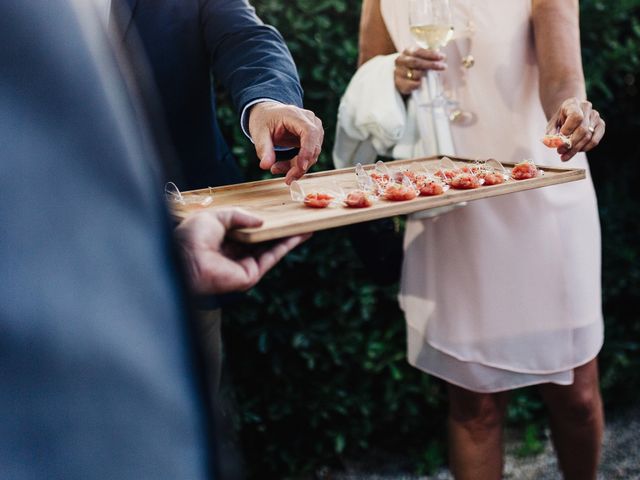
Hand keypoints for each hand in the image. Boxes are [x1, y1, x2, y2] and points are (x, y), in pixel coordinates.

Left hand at [175, 209, 309, 294]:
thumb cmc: (191, 237)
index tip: (276, 214)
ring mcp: (243, 266)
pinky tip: (299, 235)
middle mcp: (233, 255)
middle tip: (296, 219)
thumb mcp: (215, 216)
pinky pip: (272, 257)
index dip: (261, 222)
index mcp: (220, 241)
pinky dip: (287, 246)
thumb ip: (238, 216)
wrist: (185, 259)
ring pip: (271, 248)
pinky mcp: (250, 275)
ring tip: (305, 225)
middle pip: (261, 241)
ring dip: (288, 237)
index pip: (246, 231)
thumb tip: (260, 221)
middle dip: (279, 230)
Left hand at [248, 101, 323, 184]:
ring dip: (297, 167)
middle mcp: (310, 120)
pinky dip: (297, 165)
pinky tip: (282, 166)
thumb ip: (263, 149)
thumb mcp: (258, 133)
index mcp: (295, 115)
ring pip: (312, 155)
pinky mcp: (312, 139)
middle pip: (314, 147)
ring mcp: (314, 129)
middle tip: (287, 179)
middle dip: (301, 166)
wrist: (267, 113)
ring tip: (276, 169)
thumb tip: (265, 166)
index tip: (301, 167)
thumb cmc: (264, 119)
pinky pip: (309, 156)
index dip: (308, 150)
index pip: (310, 132)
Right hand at [394, 48, 446, 94]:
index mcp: (407, 52)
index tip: (443, 57)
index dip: (431, 54)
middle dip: (431, 64)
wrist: (401, 79)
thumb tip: (442, 57)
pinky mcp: (398, 83)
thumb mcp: (421, 58)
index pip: (419, 51)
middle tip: (443, 67)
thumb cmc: (415, 67)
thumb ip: (429, 56)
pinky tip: (422, 83)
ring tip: (431, 76)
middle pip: (416, 62)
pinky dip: (419, 84)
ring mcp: (398, 72)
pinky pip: (412, 84)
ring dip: (425, 75)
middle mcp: (400, 60)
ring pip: (415, 74)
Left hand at [546, 98, 605, 160]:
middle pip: (582, 130)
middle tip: (560, 151)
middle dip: (570, 144)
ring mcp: (595, 116)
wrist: (568, 114)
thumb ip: (551, 133)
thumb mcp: (551, 124)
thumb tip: (553, 142)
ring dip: (575, 149)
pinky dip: (585, 148)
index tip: (561, 137)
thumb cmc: (559, 120)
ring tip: (564, 155)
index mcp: (572, 104)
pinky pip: (595, 140)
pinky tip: (576, 151)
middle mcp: (586, 107)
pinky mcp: (601, 125)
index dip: (569, 129)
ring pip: (588, 137)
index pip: (576, 116)